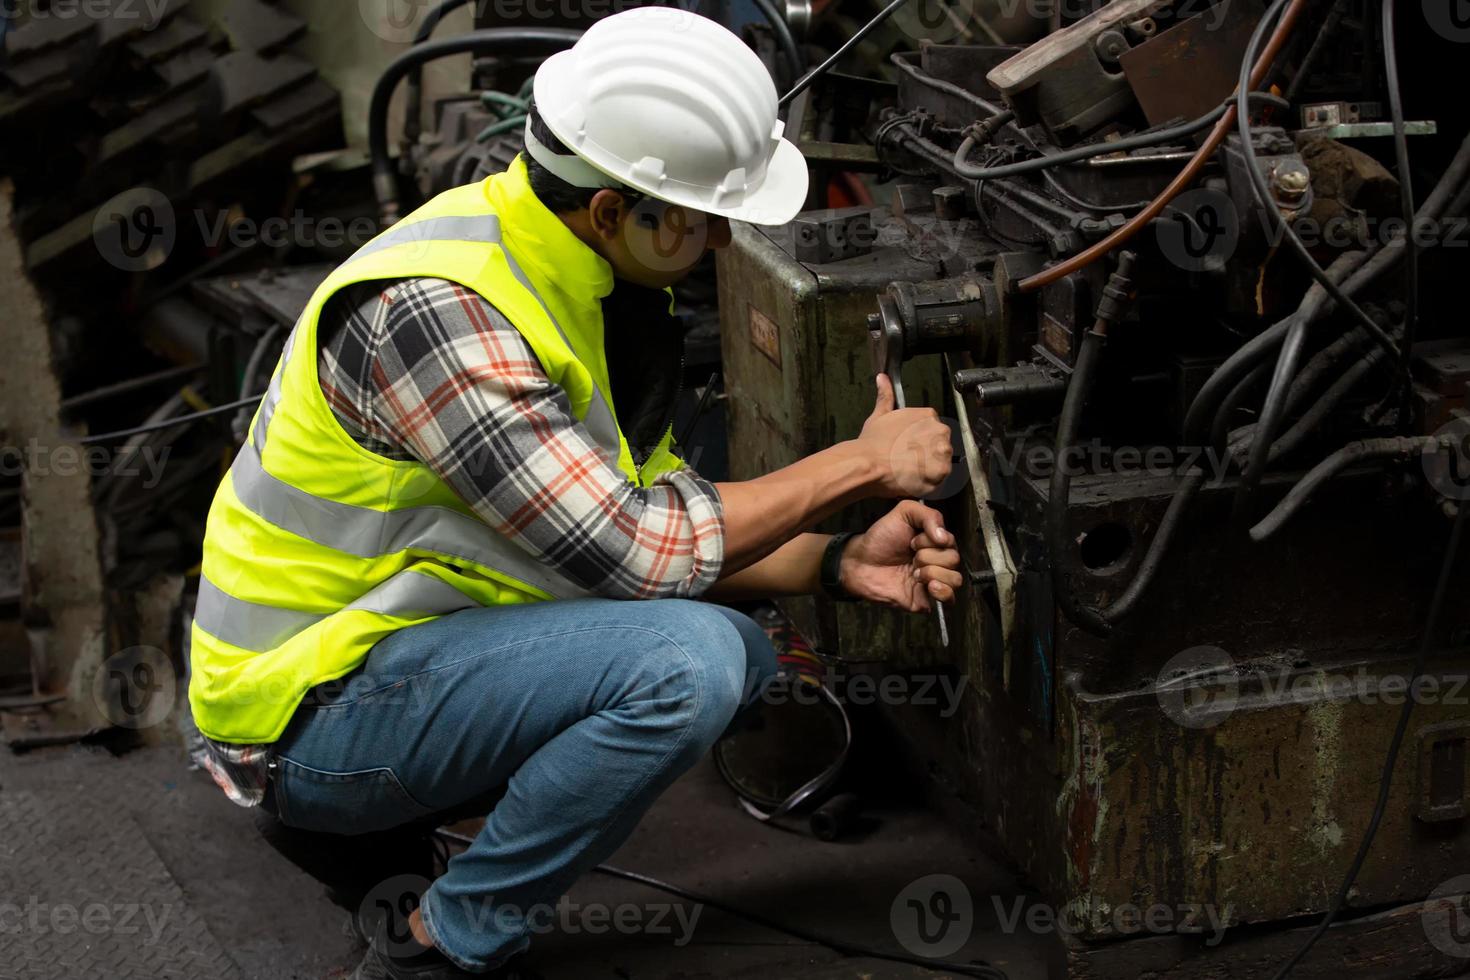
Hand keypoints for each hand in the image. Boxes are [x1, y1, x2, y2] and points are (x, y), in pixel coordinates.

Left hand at [838, 500, 963, 611]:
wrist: (861, 562)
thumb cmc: (881, 538)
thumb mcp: (904, 512)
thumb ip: (929, 515)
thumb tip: (944, 537)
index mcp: (936, 542)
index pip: (951, 541)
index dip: (931, 540)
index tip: (912, 541)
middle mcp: (938, 561)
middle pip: (954, 560)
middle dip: (929, 556)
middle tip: (910, 556)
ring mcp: (933, 581)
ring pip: (955, 579)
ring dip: (933, 572)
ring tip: (914, 572)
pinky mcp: (927, 599)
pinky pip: (950, 599)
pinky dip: (943, 591)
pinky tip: (928, 585)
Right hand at [854, 375, 953, 497]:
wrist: (868, 463)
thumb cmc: (872, 442)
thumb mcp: (879, 415)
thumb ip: (886, 396)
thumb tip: (882, 378)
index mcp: (929, 415)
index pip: (932, 430)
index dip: (920, 442)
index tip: (909, 448)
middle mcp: (940, 431)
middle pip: (939, 446)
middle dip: (927, 454)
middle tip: (908, 461)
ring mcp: (942, 452)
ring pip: (941, 463)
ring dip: (929, 469)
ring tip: (909, 472)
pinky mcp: (941, 472)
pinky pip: (939, 480)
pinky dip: (928, 483)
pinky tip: (913, 480)